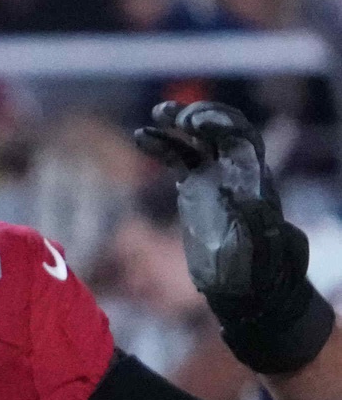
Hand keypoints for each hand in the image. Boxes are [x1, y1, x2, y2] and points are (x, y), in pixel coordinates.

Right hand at [133, 101, 329, 371]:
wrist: (248, 286)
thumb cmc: (256, 270)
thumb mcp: (257, 246)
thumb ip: (250, 218)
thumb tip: (235, 191)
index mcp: (254, 181)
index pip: (241, 140)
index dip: (221, 127)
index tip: (195, 124)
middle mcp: (238, 173)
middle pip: (222, 131)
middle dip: (200, 118)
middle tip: (175, 116)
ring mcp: (216, 177)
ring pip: (199, 140)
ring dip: (179, 124)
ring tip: (156, 114)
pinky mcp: (197, 187)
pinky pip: (180, 158)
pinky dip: (162, 145)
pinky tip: (141, 137)